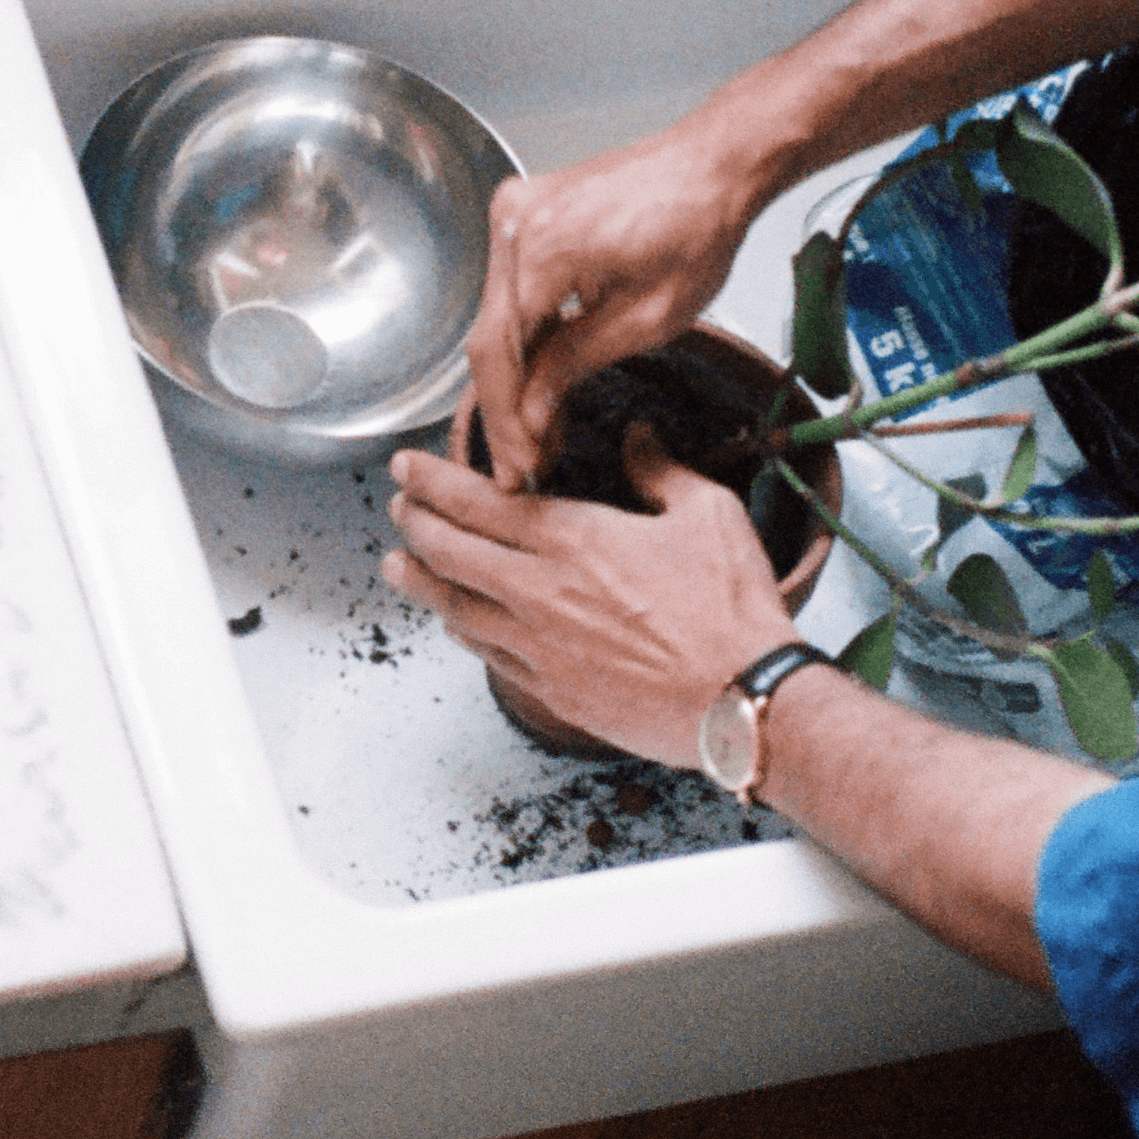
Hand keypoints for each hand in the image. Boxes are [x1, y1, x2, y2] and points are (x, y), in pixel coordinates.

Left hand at [383, 427, 793, 768]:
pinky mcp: (551, 690)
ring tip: (396, 566)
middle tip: (398, 507)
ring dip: (418, 581)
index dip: (432, 481)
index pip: (479, 501)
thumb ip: (662, 470)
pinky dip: (460, 629)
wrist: (742, 701)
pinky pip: (486, 654)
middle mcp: (540, 593)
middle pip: (448, 553)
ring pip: (453, 607)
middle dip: (413, 523)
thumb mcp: (709, 514)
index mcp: (574, 540)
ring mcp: (538, 647)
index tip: (407, 466)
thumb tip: (639, 437)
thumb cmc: (731, 610)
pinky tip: (456, 621)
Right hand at [468, 117, 759, 490]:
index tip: (516, 468)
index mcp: (542, 249)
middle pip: (490, 339)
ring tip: (537, 436)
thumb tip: (531, 414)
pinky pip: (512, 288)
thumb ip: (576, 365)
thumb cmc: (700, 227)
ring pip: (497, 317)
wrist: (715, 164)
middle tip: (522, 465)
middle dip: (508, 409)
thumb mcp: (647, 319)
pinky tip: (541, 382)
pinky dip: (526, 336)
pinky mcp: (526, 213)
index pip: (502, 355)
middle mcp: (514, 224)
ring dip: (515, 378)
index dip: (507, 420)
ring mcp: (515, 213)